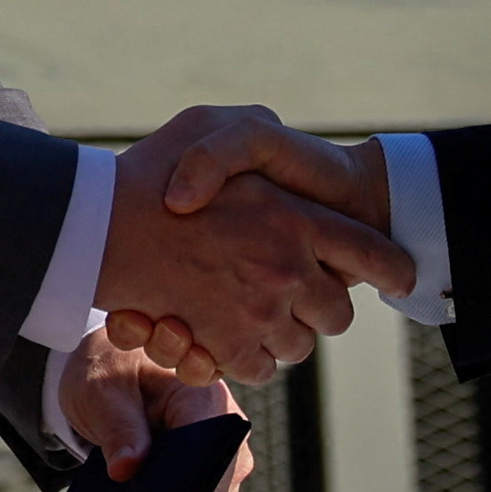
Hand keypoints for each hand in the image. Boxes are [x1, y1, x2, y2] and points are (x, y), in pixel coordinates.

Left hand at [51, 328, 254, 491]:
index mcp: (203, 395)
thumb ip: (117, 427)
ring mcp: (223, 447)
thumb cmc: (109, 369)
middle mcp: (225, 423)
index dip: (187, 491)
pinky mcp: (210, 465)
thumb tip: (127, 471)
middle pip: (216, 481)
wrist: (110, 368)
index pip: (208, 453)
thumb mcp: (101, 391)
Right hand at [96, 105, 408, 378]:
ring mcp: (257, 312)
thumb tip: (282, 162)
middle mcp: (286, 268)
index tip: (400, 277)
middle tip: (293, 291)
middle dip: (320, 307)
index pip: (375, 254)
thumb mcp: (209, 124)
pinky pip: (258, 368)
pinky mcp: (225, 346)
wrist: (91, 224)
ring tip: (252, 309)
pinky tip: (225, 331)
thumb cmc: (147, 170)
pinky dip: (247, 357)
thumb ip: (255, 135)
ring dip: (282, 334)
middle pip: (336, 313)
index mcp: (296, 217)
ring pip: (299, 347)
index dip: (392, 269)